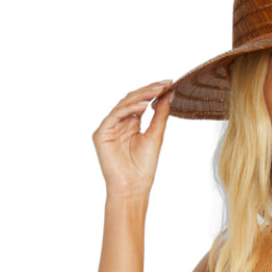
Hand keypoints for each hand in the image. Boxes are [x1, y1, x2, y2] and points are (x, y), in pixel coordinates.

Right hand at [92, 80, 174, 197]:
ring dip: (141, 96)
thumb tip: (169, 94)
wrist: (133, 187)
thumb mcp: (155, 136)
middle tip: (165, 83)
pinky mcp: (101, 134)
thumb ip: (160, 115)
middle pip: (132, 100)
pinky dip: (129, 108)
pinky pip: (115, 115)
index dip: (154, 92)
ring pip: (124, 104)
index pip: (141, 102)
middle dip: (149, 90)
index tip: (169, 84)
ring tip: (157, 90)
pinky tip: (144, 105)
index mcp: (131, 124)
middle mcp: (119, 124)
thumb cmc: (143, 168)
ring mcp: (109, 128)